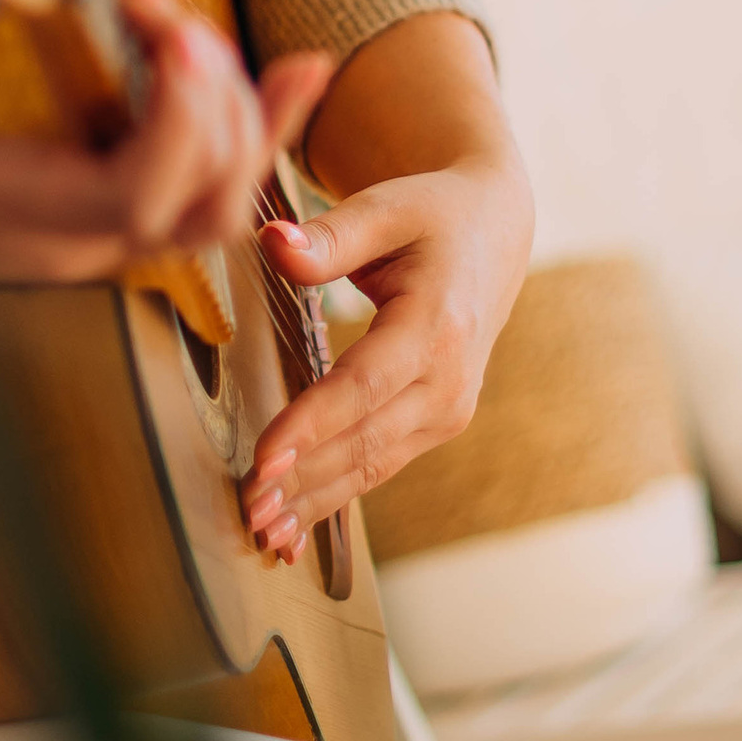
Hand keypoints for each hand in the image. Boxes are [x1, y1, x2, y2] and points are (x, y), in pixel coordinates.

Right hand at [0, 0, 333, 300]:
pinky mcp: (113, 221)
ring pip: (220, 210)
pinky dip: (255, 135)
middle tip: (163, 13)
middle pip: (202, 207)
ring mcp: (100, 241)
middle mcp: (73, 242)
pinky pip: (208, 194)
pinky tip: (295, 74)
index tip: (171, 33)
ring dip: (243, 119)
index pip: (134, 195)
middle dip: (213, 101)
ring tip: (200, 34)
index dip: (177, 119)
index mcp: (13, 209)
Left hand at [237, 17, 531, 561]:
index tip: (263, 458)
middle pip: (367, 440)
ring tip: (263, 531)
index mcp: (438, 325)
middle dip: (305, 480)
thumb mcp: (385, 209)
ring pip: (372, 465)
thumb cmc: (432, 215)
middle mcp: (449, 380)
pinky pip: (380, 465)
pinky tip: (294, 525)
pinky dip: (335, 496)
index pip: (364, 385)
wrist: (493, 235)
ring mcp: (447, 409)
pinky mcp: (436, 423)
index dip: (312, 424)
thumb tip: (273, 244)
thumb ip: (328, 236)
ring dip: (316, 500)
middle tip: (249, 510)